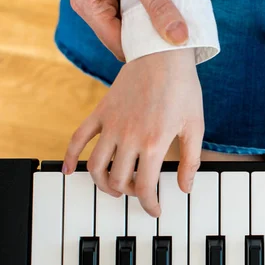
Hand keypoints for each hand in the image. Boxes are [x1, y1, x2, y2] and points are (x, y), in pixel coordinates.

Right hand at [62, 50, 203, 216]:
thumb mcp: (194, 126)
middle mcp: (128, 137)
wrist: (163, 54)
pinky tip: (70, 171)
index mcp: (154, 143)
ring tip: (114, 188)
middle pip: (119, 181)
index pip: (145, 187)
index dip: (150, 204)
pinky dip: (70, 157)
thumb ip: (191, 160)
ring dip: (102, 183)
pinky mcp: (101, 112)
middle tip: (140, 193)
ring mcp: (111, 125)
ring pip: (96, 166)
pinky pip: (78, 138)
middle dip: (129, 194)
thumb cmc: (183, 89)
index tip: (155, 210)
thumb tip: (185, 187)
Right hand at [65, 0, 188, 60]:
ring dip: (144, 17)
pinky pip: (123, 0)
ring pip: (124, 16)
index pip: (119, 45)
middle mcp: (87, 4)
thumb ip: (158, 5)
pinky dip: (139, 2)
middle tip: (175, 38)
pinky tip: (157, 0)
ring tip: (169, 19)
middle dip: (146, 35)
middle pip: (121, 33)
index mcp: (88, 8)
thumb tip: (178, 37)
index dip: (144, 50)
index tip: (170, 53)